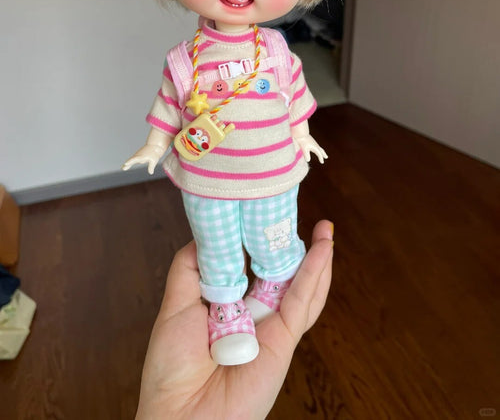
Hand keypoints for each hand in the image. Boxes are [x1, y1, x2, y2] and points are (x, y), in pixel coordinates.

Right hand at [122, 144, 165, 174]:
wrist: (154, 146)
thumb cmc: (154, 153)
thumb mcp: (154, 161)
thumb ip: (151, 167)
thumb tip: (151, 173)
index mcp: (142, 156)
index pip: (135, 159)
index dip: (130, 162)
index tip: (126, 163)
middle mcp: (138, 155)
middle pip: (131, 160)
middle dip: (127, 163)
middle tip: (123, 168)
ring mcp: (137, 155)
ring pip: (131, 160)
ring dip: (127, 164)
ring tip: (123, 168)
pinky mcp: (137, 156)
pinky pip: (132, 160)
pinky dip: (129, 163)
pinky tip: (125, 167)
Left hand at [135, 220, 333, 419]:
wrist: (181, 417)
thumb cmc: (171, 367)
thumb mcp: (175, 305)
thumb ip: (190, 269)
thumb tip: (206, 234)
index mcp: (224, 304)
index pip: (246, 265)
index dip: (255, 239)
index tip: (261, 209)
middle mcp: (250, 313)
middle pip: (278, 273)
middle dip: (289, 245)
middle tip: (297, 215)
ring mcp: (270, 325)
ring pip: (299, 285)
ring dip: (315, 256)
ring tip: (326, 229)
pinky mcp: (284, 339)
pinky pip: (303, 301)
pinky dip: (315, 273)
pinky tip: (324, 248)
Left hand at [294, 134, 327, 163]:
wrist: (301, 133)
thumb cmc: (302, 141)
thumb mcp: (304, 149)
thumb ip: (306, 155)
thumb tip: (308, 160)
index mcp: (315, 148)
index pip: (319, 154)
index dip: (321, 158)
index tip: (322, 162)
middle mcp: (316, 145)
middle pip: (321, 150)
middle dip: (323, 154)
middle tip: (326, 157)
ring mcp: (314, 142)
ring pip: (319, 147)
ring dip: (321, 151)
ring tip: (321, 153)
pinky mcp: (311, 140)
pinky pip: (316, 145)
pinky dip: (317, 148)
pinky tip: (314, 148)